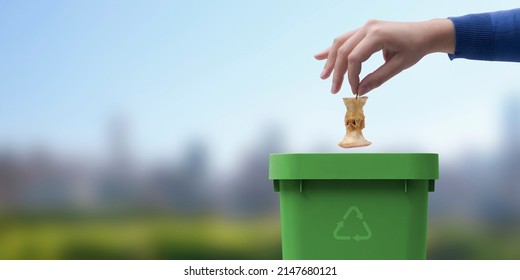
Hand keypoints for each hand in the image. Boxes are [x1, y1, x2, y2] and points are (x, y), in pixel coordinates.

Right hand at [315, 19, 454, 94]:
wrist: (424, 33)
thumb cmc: (414, 49)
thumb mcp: (398, 66)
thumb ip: (377, 78)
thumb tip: (359, 90)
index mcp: (378, 35)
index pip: (354, 58)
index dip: (351, 76)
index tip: (354, 89)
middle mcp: (368, 27)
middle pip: (343, 51)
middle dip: (336, 71)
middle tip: (333, 89)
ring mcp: (365, 26)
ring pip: (341, 43)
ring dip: (330, 60)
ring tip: (323, 76)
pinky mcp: (365, 29)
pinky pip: (346, 39)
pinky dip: (333, 49)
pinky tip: (320, 56)